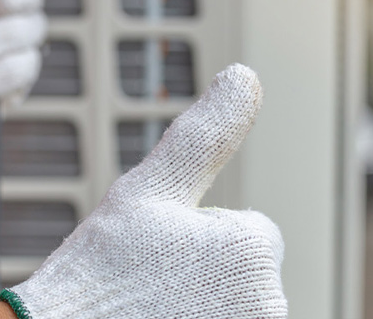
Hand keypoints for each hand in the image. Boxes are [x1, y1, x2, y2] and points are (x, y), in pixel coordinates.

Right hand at [0, 64, 287, 318]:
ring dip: (203, 303)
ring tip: (153, 309)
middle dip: (205, 272)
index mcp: (254, 249)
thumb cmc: (100, 271)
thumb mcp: (150, 188)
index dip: (196, 236)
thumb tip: (245, 76)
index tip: (158, 256)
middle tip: (153, 285)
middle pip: (245, 271)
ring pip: (236, 303)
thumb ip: (207, 134)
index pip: (248, 229)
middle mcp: (272, 305)